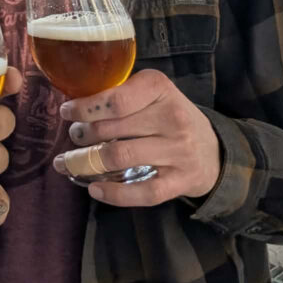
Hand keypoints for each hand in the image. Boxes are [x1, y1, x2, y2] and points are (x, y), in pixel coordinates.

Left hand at [53, 68, 220, 205]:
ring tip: (73, 161)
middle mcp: (172, 117)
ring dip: (87, 161)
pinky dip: (114, 194)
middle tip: (74, 135)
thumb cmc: (170, 117)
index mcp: (159, 88)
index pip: (114, 99)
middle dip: (82, 134)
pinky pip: (142, 192)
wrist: (216, 150)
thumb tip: (75, 106)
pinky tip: (95, 189)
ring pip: (119, 157)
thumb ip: (122, 94)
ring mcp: (178, 151)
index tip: (67, 112)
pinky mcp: (181, 181)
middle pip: (111, 128)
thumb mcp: (153, 94)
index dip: (85, 107)